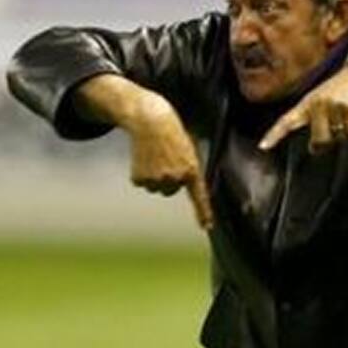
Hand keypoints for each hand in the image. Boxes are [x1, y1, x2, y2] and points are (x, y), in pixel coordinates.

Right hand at [126, 94, 212, 230]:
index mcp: (191, 170)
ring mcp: (157, 179)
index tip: (207, 226)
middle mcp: (175, 178)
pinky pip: (141, 183)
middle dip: (168, 178)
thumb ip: (190, 170)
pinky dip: (141, 172)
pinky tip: (144, 157)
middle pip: (170, 191)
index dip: (203, 213)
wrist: (151, 121)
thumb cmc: (173, 134)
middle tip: (166, 159)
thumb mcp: (189, 150)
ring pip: (155, 187)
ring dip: (155, 175)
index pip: (199, 196)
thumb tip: (190, 183)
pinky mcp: (140, 178)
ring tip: (156, 156)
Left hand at [259, 66, 347, 153]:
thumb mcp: (323, 102)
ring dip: (347, 130)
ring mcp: (332, 105)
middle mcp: (316, 104)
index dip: (274, 135)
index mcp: (306, 104)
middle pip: (319, 140)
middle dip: (329, 141)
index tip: (263, 147)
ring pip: (339, 136)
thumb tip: (315, 149)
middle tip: (337, 128)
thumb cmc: (342, 91)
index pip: (286, 121)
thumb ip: (316, 124)